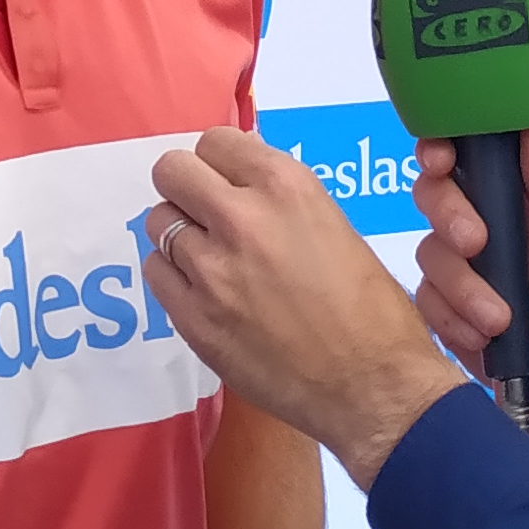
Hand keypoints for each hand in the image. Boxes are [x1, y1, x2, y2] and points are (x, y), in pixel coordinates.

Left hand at [147, 129, 470, 486]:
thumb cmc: (372, 310)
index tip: (226, 181)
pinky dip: (173, 276)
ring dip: (179, 236)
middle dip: (185, 188)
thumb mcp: (335, 227)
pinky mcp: (193, 318)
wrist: (373, 387)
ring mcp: (211, 270)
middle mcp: (242, 218)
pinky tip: (203, 291)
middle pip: (172, 172)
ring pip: (158, 223)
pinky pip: (156, 274)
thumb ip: (281, 203)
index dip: (219, 163)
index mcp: (287, 187)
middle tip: (204, 212)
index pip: (215, 141)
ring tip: (209, 259)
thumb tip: (241, 191)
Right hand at [411, 127, 528, 425]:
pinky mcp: (451, 313)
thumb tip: (528, 129)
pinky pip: (429, 306)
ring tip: (500, 319)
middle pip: (432, 197)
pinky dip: (455, 321)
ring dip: (462, 287)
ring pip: (430, 256)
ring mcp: (462, 270)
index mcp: (513, 195)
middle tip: (476, 242)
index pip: (464, 156)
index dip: (441, 147)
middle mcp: (479, 225)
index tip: (440, 157)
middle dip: (448, 216)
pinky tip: (486, 337)